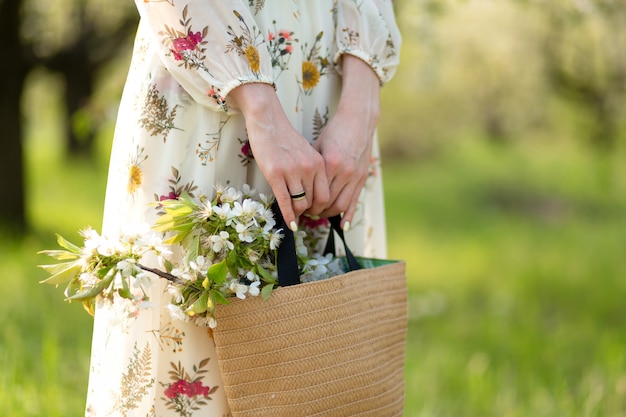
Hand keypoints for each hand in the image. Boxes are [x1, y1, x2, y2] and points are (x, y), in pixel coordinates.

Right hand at [229, 83, 329, 229]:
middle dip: (309, 213)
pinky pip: (284, 201)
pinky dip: (288, 215)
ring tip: (294, 217)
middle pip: (314, 202)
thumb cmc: (285, 138)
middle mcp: (309, 168)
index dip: (321, 207)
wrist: (268, 120)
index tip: (314, 211)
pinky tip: (289, 223)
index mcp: (319, 163)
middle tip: (303, 217)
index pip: (326, 195)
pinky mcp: (275, 174)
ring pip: (300, 204)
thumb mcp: (306, 153)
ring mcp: (292, 171)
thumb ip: (312, 171)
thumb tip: (312, 194)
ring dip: (297, 214)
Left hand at [311, 55, 380, 229]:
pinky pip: (355, 201)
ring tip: (319, 214)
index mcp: (330, 163)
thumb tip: (297, 186)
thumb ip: (311, 167)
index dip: (305, 204)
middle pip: (328, 202)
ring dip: (329, 213)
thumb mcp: (318, 147)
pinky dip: (349, 215)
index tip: (297, 207)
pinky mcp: (363, 177)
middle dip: (315, 211)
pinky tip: (343, 226)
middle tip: (306, 213)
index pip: (316, 193)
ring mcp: (355, 176)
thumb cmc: (334, 132)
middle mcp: (344, 172)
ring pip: (341, 205)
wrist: (358, 121)